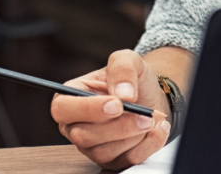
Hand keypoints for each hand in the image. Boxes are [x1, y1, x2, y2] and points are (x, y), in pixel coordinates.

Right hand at [51, 49, 171, 169]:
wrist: (151, 95)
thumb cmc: (131, 79)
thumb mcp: (128, 59)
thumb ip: (122, 68)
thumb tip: (123, 95)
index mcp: (71, 97)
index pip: (62, 109)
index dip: (88, 109)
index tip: (117, 104)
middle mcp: (76, 124)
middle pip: (82, 135)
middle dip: (118, 126)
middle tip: (145, 115)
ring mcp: (91, 146)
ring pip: (103, 152)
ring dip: (133, 136)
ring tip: (152, 118)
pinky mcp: (111, 160)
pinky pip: (125, 161)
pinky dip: (147, 145)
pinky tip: (158, 130)